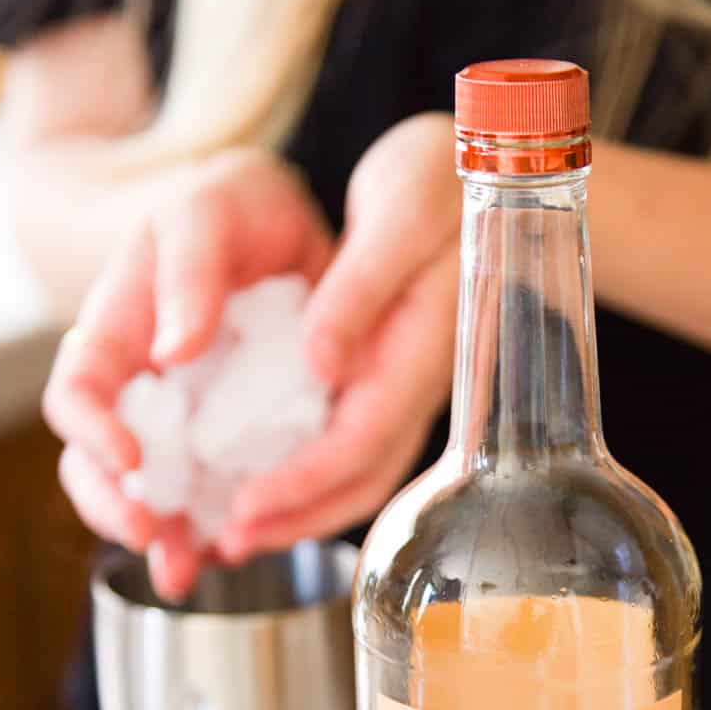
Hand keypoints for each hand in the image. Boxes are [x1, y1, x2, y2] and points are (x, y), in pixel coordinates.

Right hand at [42, 149, 333, 597]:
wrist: (285, 223)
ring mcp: (182, 423)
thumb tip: (170, 348)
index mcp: (115, 334)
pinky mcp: (231, 443)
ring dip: (168, 541)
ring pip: (153, 497)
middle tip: (155, 537)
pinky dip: (221, 531)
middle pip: (98, 467)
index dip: (91, 433)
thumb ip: (189, 269)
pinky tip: (237, 550)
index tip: (127, 458)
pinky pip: (216, 498)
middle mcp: (139, 390)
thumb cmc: (235, 206)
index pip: (76, 395)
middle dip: (117, 510)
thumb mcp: (209, 210)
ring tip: (190, 571)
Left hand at [219, 113, 460, 557]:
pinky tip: (266, 478)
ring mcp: (410, 386)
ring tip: (238, 531)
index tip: (245, 506)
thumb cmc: (435, 178)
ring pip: (361, 473)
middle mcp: (420, 384)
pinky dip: (310, 475)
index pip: (363, 440)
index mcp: (421, 351)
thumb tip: (320, 364)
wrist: (483, 167)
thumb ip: (361, 290)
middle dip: (297, 518)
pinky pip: (354, 445)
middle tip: (227, 542)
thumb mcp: (399, 214)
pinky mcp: (394, 378)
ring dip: (302, 509)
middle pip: (364, 478)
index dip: (304, 481)